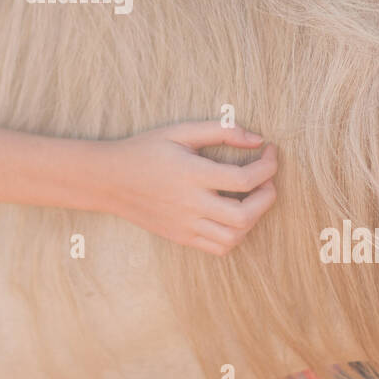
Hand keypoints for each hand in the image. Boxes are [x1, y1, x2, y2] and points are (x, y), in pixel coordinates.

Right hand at [99, 122, 278, 255]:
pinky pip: (219, 247)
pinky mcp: (182, 238)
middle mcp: (191, 204)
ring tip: (252, 198)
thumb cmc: (145, 150)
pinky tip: (233, 215)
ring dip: (254, 218)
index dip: (268, 166)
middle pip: (245, 215)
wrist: (109, 180)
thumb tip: (257, 139)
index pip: (244, 179)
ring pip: (234, 237)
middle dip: (268, 197)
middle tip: (267, 180)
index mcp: (192, 174)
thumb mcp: (180, 131)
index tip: (269, 152)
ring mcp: (185, 225)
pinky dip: (236, 235)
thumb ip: (221, 131)